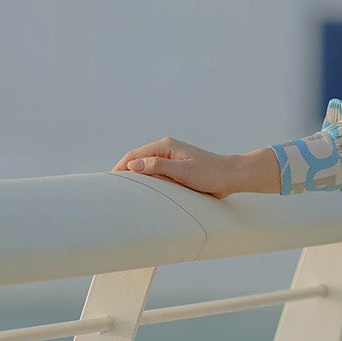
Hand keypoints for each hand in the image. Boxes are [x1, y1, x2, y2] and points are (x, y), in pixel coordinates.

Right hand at [111, 139, 279, 196]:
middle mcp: (165, 150)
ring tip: (122, 193)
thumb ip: (158, 167)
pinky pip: (155, 175)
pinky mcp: (175, 169)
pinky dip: (147, 183)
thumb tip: (133, 165)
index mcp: (165, 146)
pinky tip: (141, 194)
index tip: (109, 182)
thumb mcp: (184, 171)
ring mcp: (170, 160)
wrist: (231, 177)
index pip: (134, 155)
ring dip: (135, 179)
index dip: (120, 168)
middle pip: (137, 161)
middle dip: (124, 173)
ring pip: (145, 169)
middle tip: (110, 190)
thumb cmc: (211, 174)